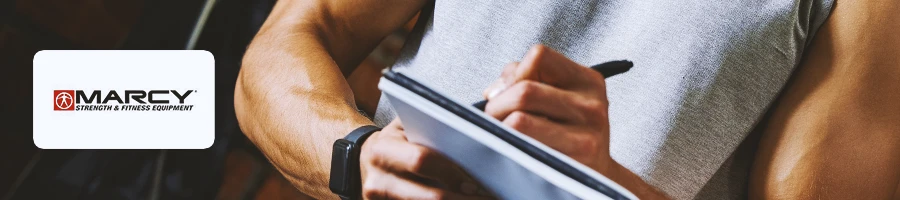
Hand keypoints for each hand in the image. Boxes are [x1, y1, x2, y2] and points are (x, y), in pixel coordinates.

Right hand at [359, 118, 493, 199]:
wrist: (361, 163)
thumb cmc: (395, 142)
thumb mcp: (405, 127)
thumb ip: (435, 126)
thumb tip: (482, 127)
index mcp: (383, 150)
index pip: (422, 161)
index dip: (453, 172)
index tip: (478, 182)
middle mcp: (378, 181)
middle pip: (430, 197)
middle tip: (489, 198)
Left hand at [482, 45, 613, 171]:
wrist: (595, 175)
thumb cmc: (567, 131)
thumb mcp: (559, 97)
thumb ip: (525, 79)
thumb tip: (493, 91)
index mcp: (587, 81)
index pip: (538, 56)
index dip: (513, 73)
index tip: (507, 91)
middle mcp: (591, 105)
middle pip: (524, 91)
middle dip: (497, 105)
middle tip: (493, 118)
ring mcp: (585, 135)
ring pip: (519, 121)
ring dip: (499, 127)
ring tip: (502, 134)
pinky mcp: (573, 162)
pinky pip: (523, 148)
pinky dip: (509, 146)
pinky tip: (515, 149)